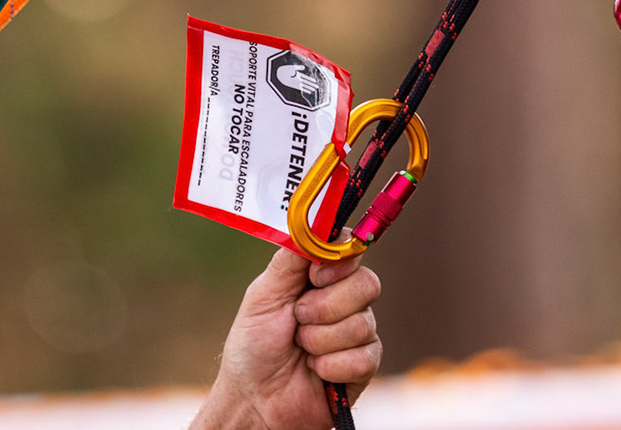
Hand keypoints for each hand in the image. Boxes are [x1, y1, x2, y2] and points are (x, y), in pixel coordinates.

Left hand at [191, 248, 383, 429]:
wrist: (255, 399)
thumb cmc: (253, 345)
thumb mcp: (264, 294)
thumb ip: (291, 259)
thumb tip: (314, 222)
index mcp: (319, 277)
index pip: (351, 250)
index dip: (339, 261)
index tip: (316, 276)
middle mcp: (343, 300)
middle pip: (367, 283)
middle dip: (326, 306)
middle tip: (298, 319)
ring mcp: (356, 332)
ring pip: (362, 322)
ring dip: (321, 340)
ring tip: (301, 350)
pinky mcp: (364, 366)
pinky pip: (364, 357)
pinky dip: (331, 366)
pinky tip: (315, 372)